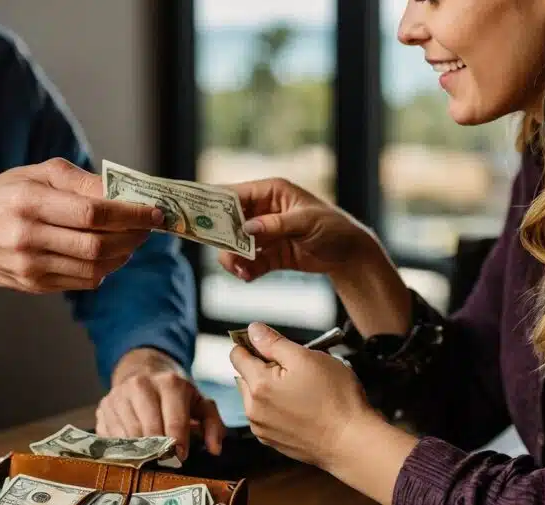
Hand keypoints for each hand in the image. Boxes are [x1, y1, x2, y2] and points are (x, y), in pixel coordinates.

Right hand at [0, 158, 163, 309]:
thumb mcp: (31, 176)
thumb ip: (77, 181)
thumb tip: (121, 190)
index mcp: (28, 201)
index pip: (92, 212)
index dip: (130, 213)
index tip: (153, 210)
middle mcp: (27, 236)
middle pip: (98, 243)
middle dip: (134, 234)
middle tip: (150, 225)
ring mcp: (30, 265)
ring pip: (95, 266)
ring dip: (124, 253)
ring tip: (134, 238)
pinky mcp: (33, 285)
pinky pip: (82, 281)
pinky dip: (105, 268)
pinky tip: (109, 254)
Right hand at [96, 348, 224, 459]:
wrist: (142, 372)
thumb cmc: (175, 395)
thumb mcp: (199, 403)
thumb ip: (212, 425)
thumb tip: (215, 449)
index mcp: (169, 383)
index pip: (174, 422)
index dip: (178, 444)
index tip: (180, 457)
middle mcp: (141, 385)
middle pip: (149, 431)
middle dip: (159, 450)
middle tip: (165, 460)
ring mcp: (119, 395)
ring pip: (130, 436)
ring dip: (141, 451)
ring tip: (150, 454)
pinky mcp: (103, 407)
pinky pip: (112, 437)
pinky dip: (123, 448)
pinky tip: (133, 447)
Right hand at [222, 178, 411, 335]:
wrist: (349, 255)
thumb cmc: (333, 227)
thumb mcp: (306, 222)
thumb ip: (276, 224)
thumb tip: (247, 227)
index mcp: (270, 192)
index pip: (234, 194)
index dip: (213, 202)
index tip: (196, 214)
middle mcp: (262, 211)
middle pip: (229, 222)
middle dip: (223, 238)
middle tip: (221, 251)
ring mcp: (263, 234)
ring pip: (235, 245)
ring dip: (233, 257)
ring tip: (240, 269)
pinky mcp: (268, 254)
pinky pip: (247, 262)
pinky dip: (244, 269)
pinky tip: (247, 275)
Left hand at [229, 323, 376, 467]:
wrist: (353, 442)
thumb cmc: (336, 401)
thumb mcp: (306, 358)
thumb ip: (274, 343)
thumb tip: (254, 330)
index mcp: (259, 385)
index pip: (237, 355)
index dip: (253, 344)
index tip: (268, 343)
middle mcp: (254, 409)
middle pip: (246, 376)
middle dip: (265, 367)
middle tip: (295, 368)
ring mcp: (263, 428)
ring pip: (257, 397)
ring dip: (271, 388)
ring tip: (301, 389)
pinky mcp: (274, 440)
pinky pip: (267, 415)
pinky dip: (278, 408)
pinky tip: (301, 406)